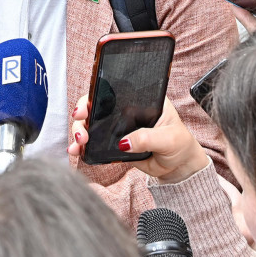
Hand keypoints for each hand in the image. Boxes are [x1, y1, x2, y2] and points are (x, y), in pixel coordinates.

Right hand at [68, 95, 207, 183]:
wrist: (178, 166)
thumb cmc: (179, 144)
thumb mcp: (169, 138)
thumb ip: (148, 138)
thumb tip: (124, 143)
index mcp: (140, 99)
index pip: (114, 90)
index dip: (96, 95)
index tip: (86, 106)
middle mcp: (126, 109)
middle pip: (96, 105)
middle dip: (83, 114)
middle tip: (82, 127)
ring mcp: (118, 126)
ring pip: (91, 123)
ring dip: (80, 131)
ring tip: (80, 143)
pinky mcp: (113, 143)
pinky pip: (94, 142)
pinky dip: (83, 147)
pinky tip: (76, 151)